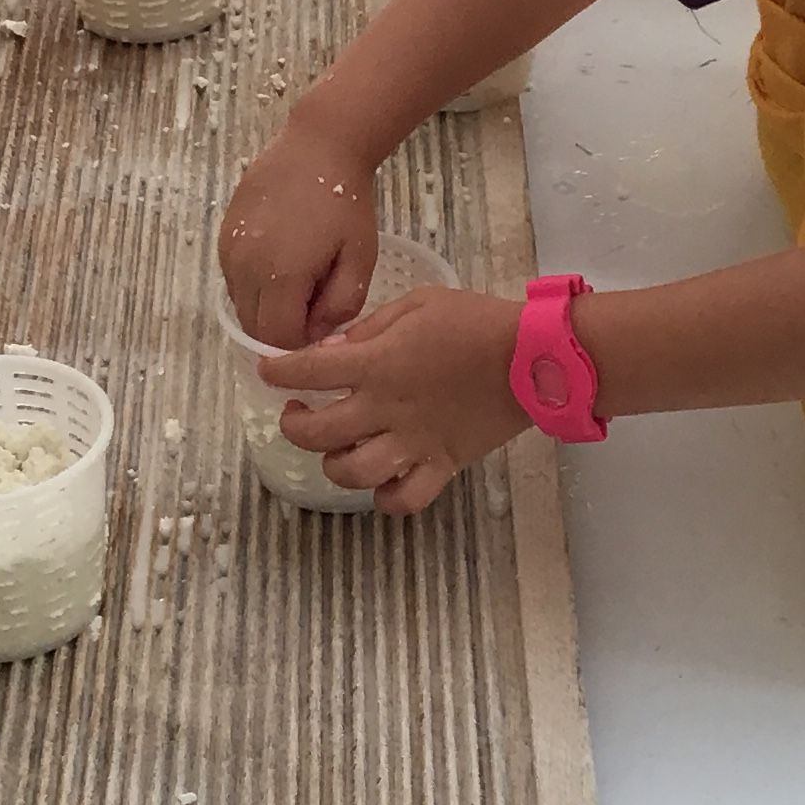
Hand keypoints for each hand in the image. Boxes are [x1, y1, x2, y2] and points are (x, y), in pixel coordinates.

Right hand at [218, 118, 379, 350]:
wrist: (318, 146)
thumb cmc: (346, 202)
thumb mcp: (360, 258)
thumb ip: (342, 305)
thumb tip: (316, 330)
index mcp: (280, 276)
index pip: (278, 339)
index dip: (302, 341)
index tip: (323, 320)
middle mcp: (244, 267)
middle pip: (253, 327)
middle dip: (282, 328)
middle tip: (313, 302)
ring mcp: (228, 250)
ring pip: (241, 305)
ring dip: (267, 307)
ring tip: (299, 277)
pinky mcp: (222, 235)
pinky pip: (233, 279)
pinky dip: (254, 285)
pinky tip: (281, 259)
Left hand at [259, 286, 525, 515]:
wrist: (535, 358)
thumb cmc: (476, 321)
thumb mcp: (418, 304)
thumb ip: (370, 329)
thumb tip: (333, 350)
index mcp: (378, 364)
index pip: (308, 371)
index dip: (279, 371)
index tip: (269, 371)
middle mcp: (387, 408)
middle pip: (317, 433)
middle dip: (294, 425)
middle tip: (298, 413)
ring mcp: (413, 442)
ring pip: (352, 472)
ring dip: (333, 464)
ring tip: (337, 448)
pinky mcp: (442, 464)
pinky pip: (405, 499)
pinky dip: (386, 498)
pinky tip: (380, 482)